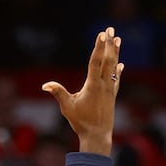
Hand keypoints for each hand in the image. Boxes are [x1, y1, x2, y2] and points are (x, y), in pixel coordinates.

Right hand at [43, 28, 122, 153]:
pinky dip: (117, 70)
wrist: (98, 136)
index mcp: (93, 85)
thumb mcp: (67, 107)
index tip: (101, 34)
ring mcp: (109, 90)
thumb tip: (45, 85)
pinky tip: (120, 64)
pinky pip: (116, 79)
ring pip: (113, 67)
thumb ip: (58, 93)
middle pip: (107, 60)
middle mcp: (103, 85)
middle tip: (110, 29)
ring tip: (117, 39)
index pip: (96, 62)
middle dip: (108, 44)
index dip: (99, 47)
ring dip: (115, 53)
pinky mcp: (112, 96)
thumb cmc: (81, 122)